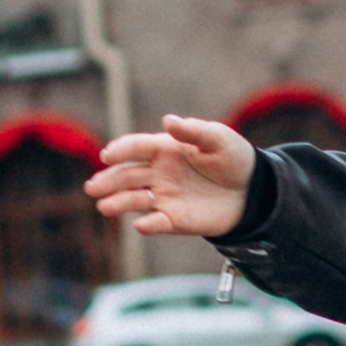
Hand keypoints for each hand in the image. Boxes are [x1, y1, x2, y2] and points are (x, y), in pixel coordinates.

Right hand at [85, 115, 256, 236]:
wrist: (253, 191)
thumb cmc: (233, 158)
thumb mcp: (218, 139)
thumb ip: (194, 131)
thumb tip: (168, 120)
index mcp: (164, 149)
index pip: (136, 147)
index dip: (121, 150)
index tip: (108, 156)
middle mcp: (158, 173)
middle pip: (127, 176)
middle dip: (108, 181)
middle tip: (92, 187)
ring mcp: (164, 197)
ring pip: (134, 200)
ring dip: (118, 203)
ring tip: (104, 207)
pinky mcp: (174, 220)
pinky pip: (156, 222)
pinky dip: (148, 224)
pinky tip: (141, 225)